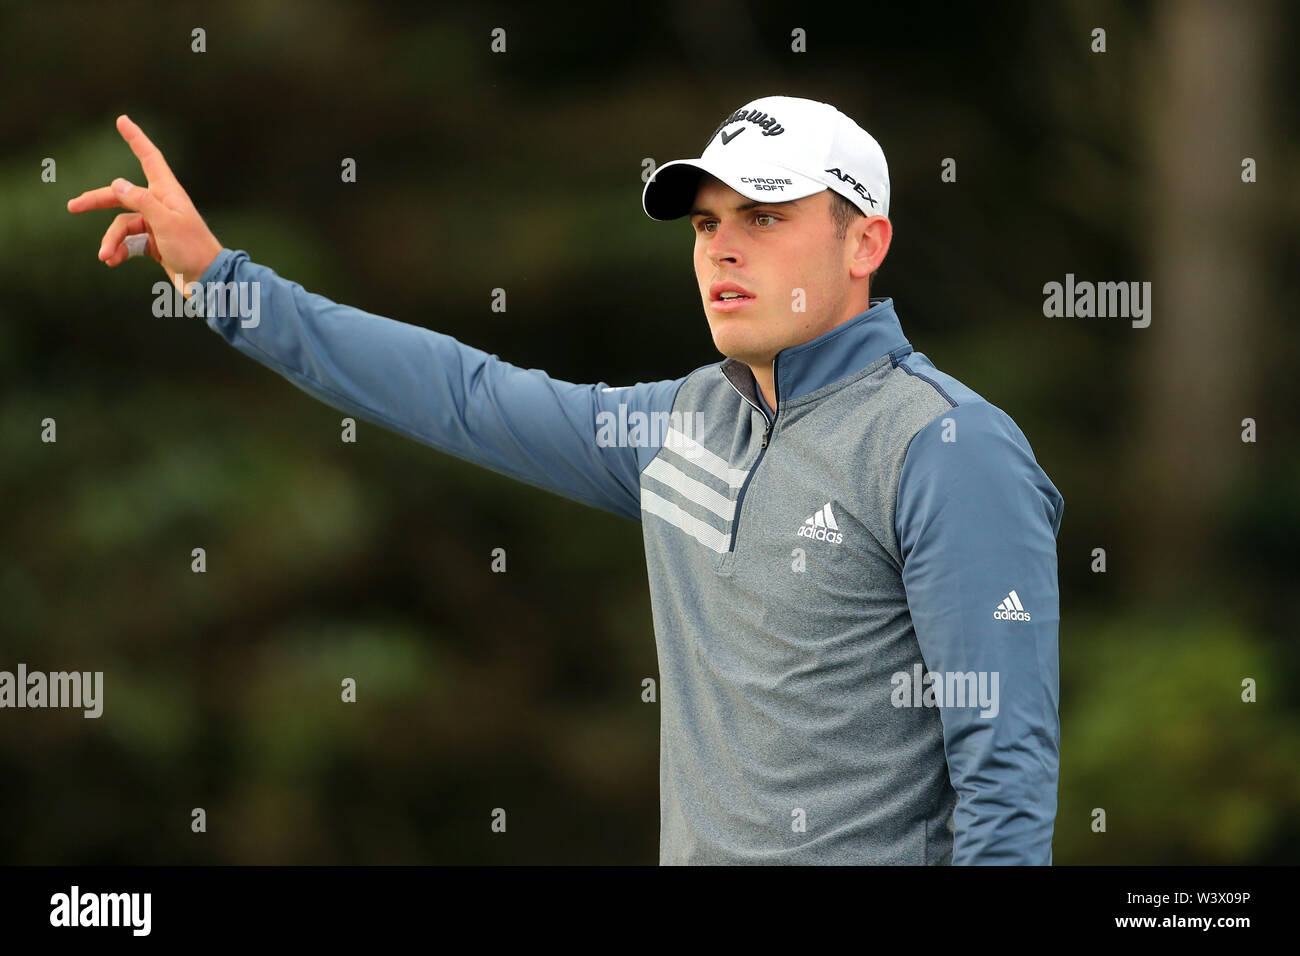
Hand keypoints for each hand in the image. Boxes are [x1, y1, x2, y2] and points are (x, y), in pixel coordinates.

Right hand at [66, 115, 222, 293]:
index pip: (150, 158)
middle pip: (122, 196)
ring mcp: (157, 225)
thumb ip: (141, 201)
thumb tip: (117, 183)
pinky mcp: (154, 244)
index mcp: (167, 193)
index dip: (136, 138)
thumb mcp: (166, 223)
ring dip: (111, 240)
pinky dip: (119, 251)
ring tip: (105, 256)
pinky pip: (129, 243)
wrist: (209, 281)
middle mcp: (161, 205)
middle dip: (97, 201)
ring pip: (123, 225)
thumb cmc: (193, 249)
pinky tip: (112, 261)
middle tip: (72, 207)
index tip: (122, 120)